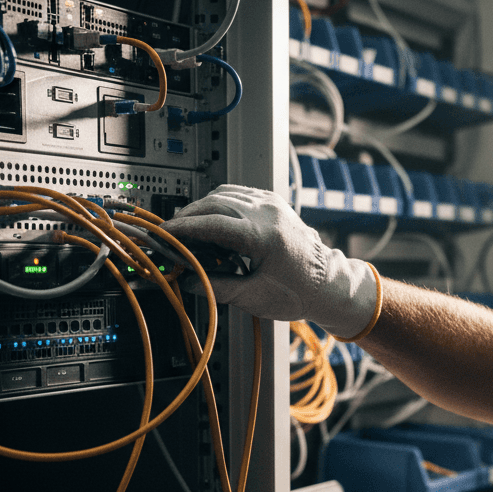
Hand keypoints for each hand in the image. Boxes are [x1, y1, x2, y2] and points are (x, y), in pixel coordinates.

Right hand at [164, 184, 379, 339]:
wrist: (328, 284)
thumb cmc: (299, 292)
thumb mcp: (254, 297)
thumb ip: (217, 287)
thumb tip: (186, 281)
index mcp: (265, 236)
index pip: (212, 223)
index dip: (183, 229)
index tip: (164, 235)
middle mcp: (268, 213)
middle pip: (214, 203)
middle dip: (187, 217)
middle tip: (170, 234)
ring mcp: (271, 204)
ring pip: (223, 194)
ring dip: (201, 209)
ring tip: (187, 229)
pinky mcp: (272, 202)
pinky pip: (237, 194)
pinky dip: (218, 204)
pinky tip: (209, 219)